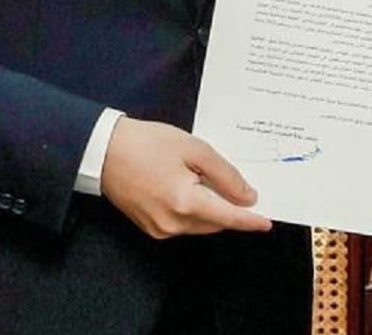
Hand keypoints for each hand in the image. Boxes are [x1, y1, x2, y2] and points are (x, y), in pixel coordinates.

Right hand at [100, 117, 271, 238]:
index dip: (249, 221)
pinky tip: (189, 188)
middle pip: (215, 223)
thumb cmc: (148, 144)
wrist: (104, 151)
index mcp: (185, 203)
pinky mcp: (150, 227)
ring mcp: (159, 228)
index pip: (228, 218)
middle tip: (239, 188)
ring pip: (199, 225)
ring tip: (206, 181)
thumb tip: (247, 197)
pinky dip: (193, 211)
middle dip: (229, 209)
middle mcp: (172, 223)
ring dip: (210, 209)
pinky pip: (182, 224)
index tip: (267, 223)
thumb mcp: (194, 150)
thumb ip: (225, 175)